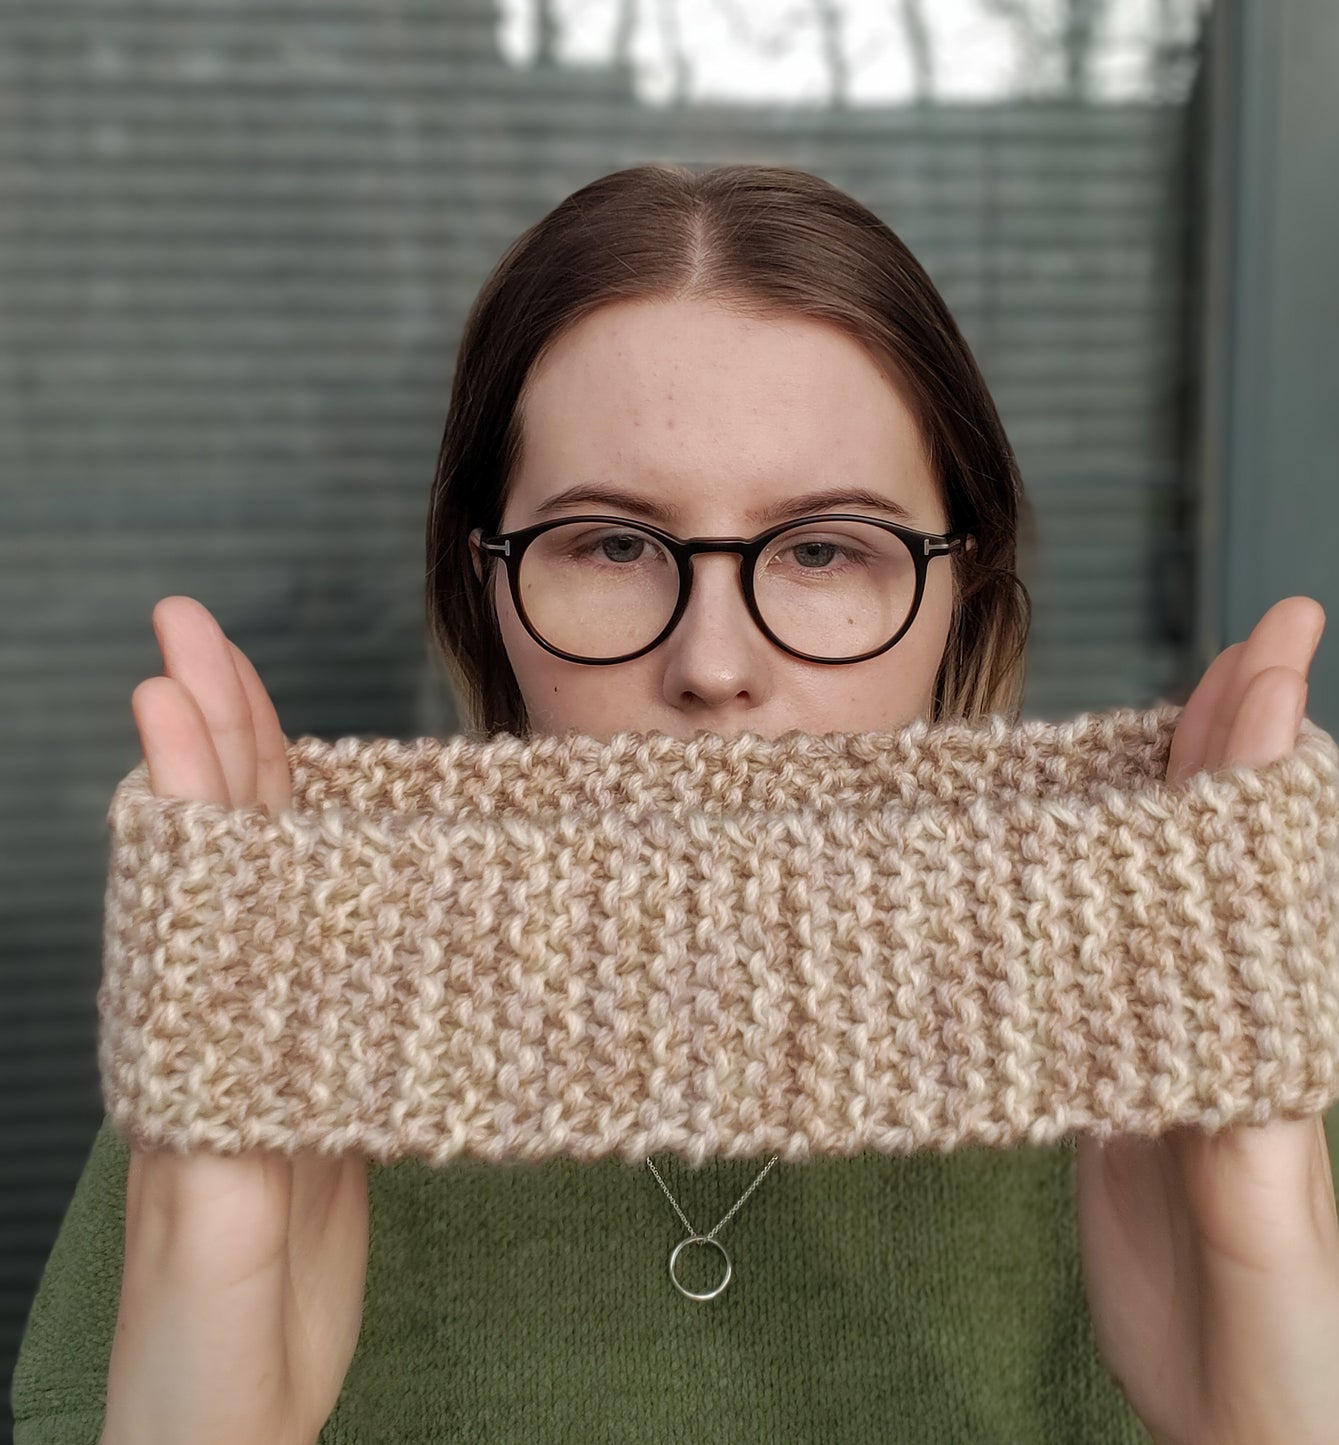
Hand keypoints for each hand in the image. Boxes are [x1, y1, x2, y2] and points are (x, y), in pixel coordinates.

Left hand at [101, 597, 368, 1444]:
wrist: (224, 1423)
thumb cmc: (200, 1352)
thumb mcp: (213, 1251)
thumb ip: (224, 1146)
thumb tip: (233, 1030)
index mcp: (181, 1048)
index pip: (190, 878)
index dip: (189, 772)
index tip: (176, 674)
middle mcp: (213, 1026)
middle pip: (219, 852)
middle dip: (210, 736)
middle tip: (199, 633)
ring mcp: (259, 1044)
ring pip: (262, 887)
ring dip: (259, 786)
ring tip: (253, 701)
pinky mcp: (309, 1079)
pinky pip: (314, 950)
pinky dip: (323, 878)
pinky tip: (334, 849)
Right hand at [1073, 597, 1338, 1444]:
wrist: (1241, 1424)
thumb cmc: (1277, 1356)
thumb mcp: (1261, 1256)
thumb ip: (1248, 1158)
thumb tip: (1226, 1047)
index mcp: (1274, 1038)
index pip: (1268, 865)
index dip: (1267, 747)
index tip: (1274, 643)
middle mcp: (1231, 1022)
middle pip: (1231, 852)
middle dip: (1239, 738)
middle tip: (1250, 639)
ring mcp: (1176, 1046)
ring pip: (1172, 894)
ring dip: (1169, 797)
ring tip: (1161, 716)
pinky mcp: (1120, 1084)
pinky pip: (1109, 963)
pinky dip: (1092, 894)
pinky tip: (1068, 864)